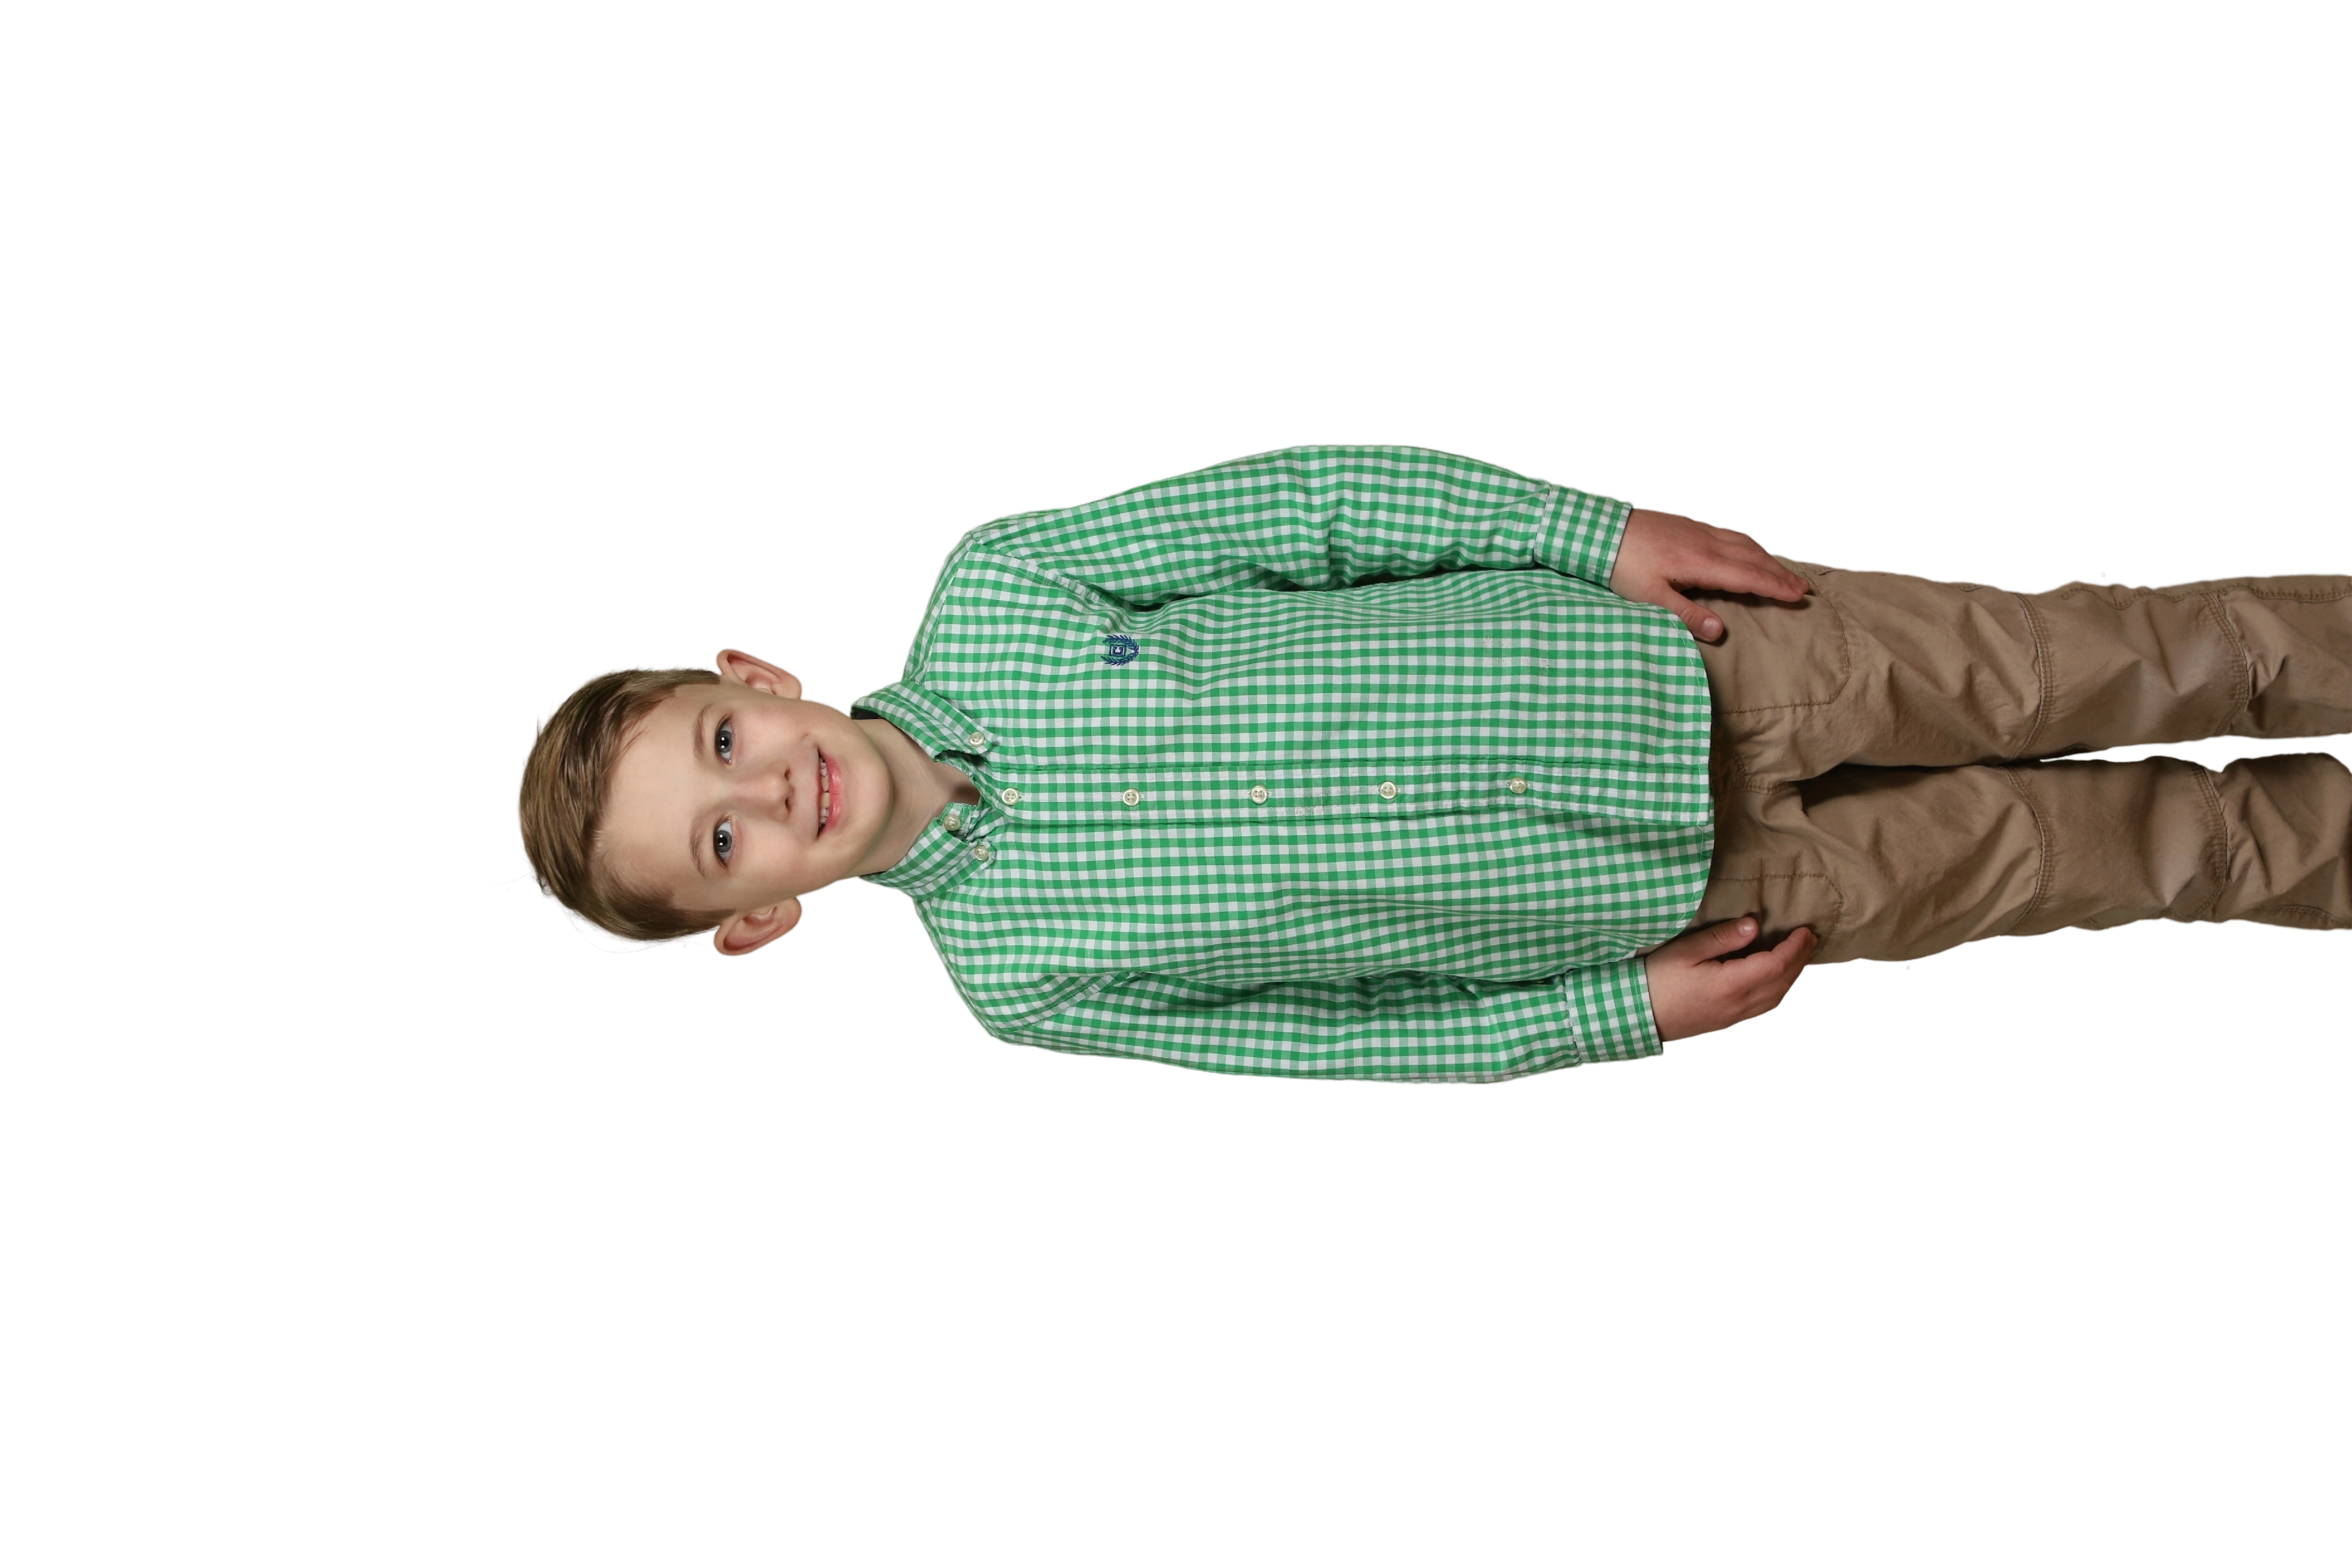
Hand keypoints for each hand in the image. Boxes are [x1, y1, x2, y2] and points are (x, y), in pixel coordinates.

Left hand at [1609, 507, 1811, 642]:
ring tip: (1784, 572)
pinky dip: (1748, 544)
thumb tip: (1721, 632)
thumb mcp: (1650, 597)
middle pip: (1753, 558)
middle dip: (1780, 574)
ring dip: (1767, 558)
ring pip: (1743, 543)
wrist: (1601, 529)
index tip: (1798, 597)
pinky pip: (1729, 534)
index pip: (1748, 577)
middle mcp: (1706, 543)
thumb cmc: (1622, 565)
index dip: (1775, 587)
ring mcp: (1698, 531)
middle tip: (1803, 589)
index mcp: (1701, 563)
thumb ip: (1687, 615)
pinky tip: (1748, 549)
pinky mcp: (1688, 525)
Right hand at [1644, 916, 1817, 1043]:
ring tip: (1799, 955)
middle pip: (1783, 980)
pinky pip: (1765, 1005)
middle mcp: (1740, 1003)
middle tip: (1810, 938)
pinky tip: (1777, 979)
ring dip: (1793, 974)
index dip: (1795, 946)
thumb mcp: (1686, 950)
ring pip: (1777, 995)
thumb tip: (1754, 925)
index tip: (1805, 930)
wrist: (1638, 1014)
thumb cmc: (1657, 980)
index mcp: (1732, 984)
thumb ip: (1722, 937)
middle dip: (1800, 958)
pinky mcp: (1729, 1020)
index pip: (1776, 963)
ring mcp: (1735, 1015)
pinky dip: (1779, 988)